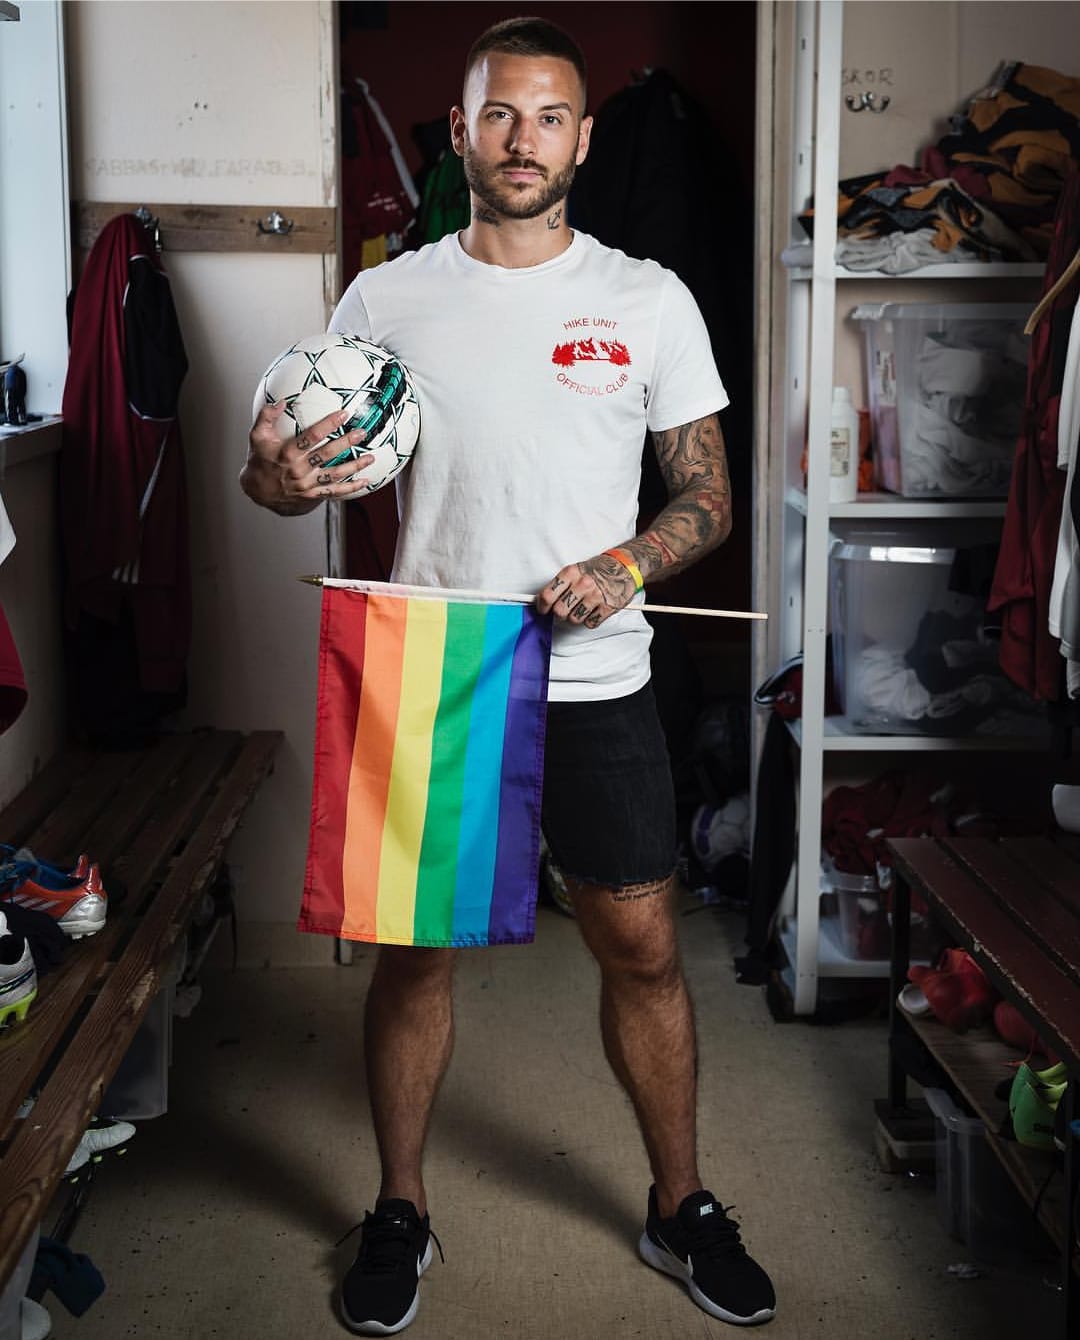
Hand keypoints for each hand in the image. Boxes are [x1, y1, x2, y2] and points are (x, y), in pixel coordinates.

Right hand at [239, 403, 374, 513]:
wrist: (257, 490)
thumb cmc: (259, 459)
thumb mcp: (257, 436)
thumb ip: (267, 416)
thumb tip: (282, 401)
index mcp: (287, 453)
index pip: (311, 436)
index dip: (328, 424)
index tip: (343, 414)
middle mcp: (299, 470)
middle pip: (327, 454)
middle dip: (346, 443)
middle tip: (362, 433)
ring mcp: (307, 484)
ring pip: (335, 475)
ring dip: (354, 466)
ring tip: (371, 457)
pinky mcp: (312, 495)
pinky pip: (334, 492)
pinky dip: (351, 488)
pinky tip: (365, 481)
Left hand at [536, 553, 639, 628]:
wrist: (624, 567)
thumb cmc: (597, 570)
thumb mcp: (575, 570)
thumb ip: (559, 585)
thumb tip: (543, 601)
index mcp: (571, 573)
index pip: (548, 595)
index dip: (543, 606)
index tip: (543, 609)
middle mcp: (583, 583)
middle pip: (560, 611)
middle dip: (560, 613)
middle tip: (565, 609)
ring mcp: (596, 595)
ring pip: (574, 619)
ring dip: (576, 617)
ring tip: (582, 607)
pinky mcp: (608, 606)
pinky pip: (590, 623)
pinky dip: (590, 619)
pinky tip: (594, 609)